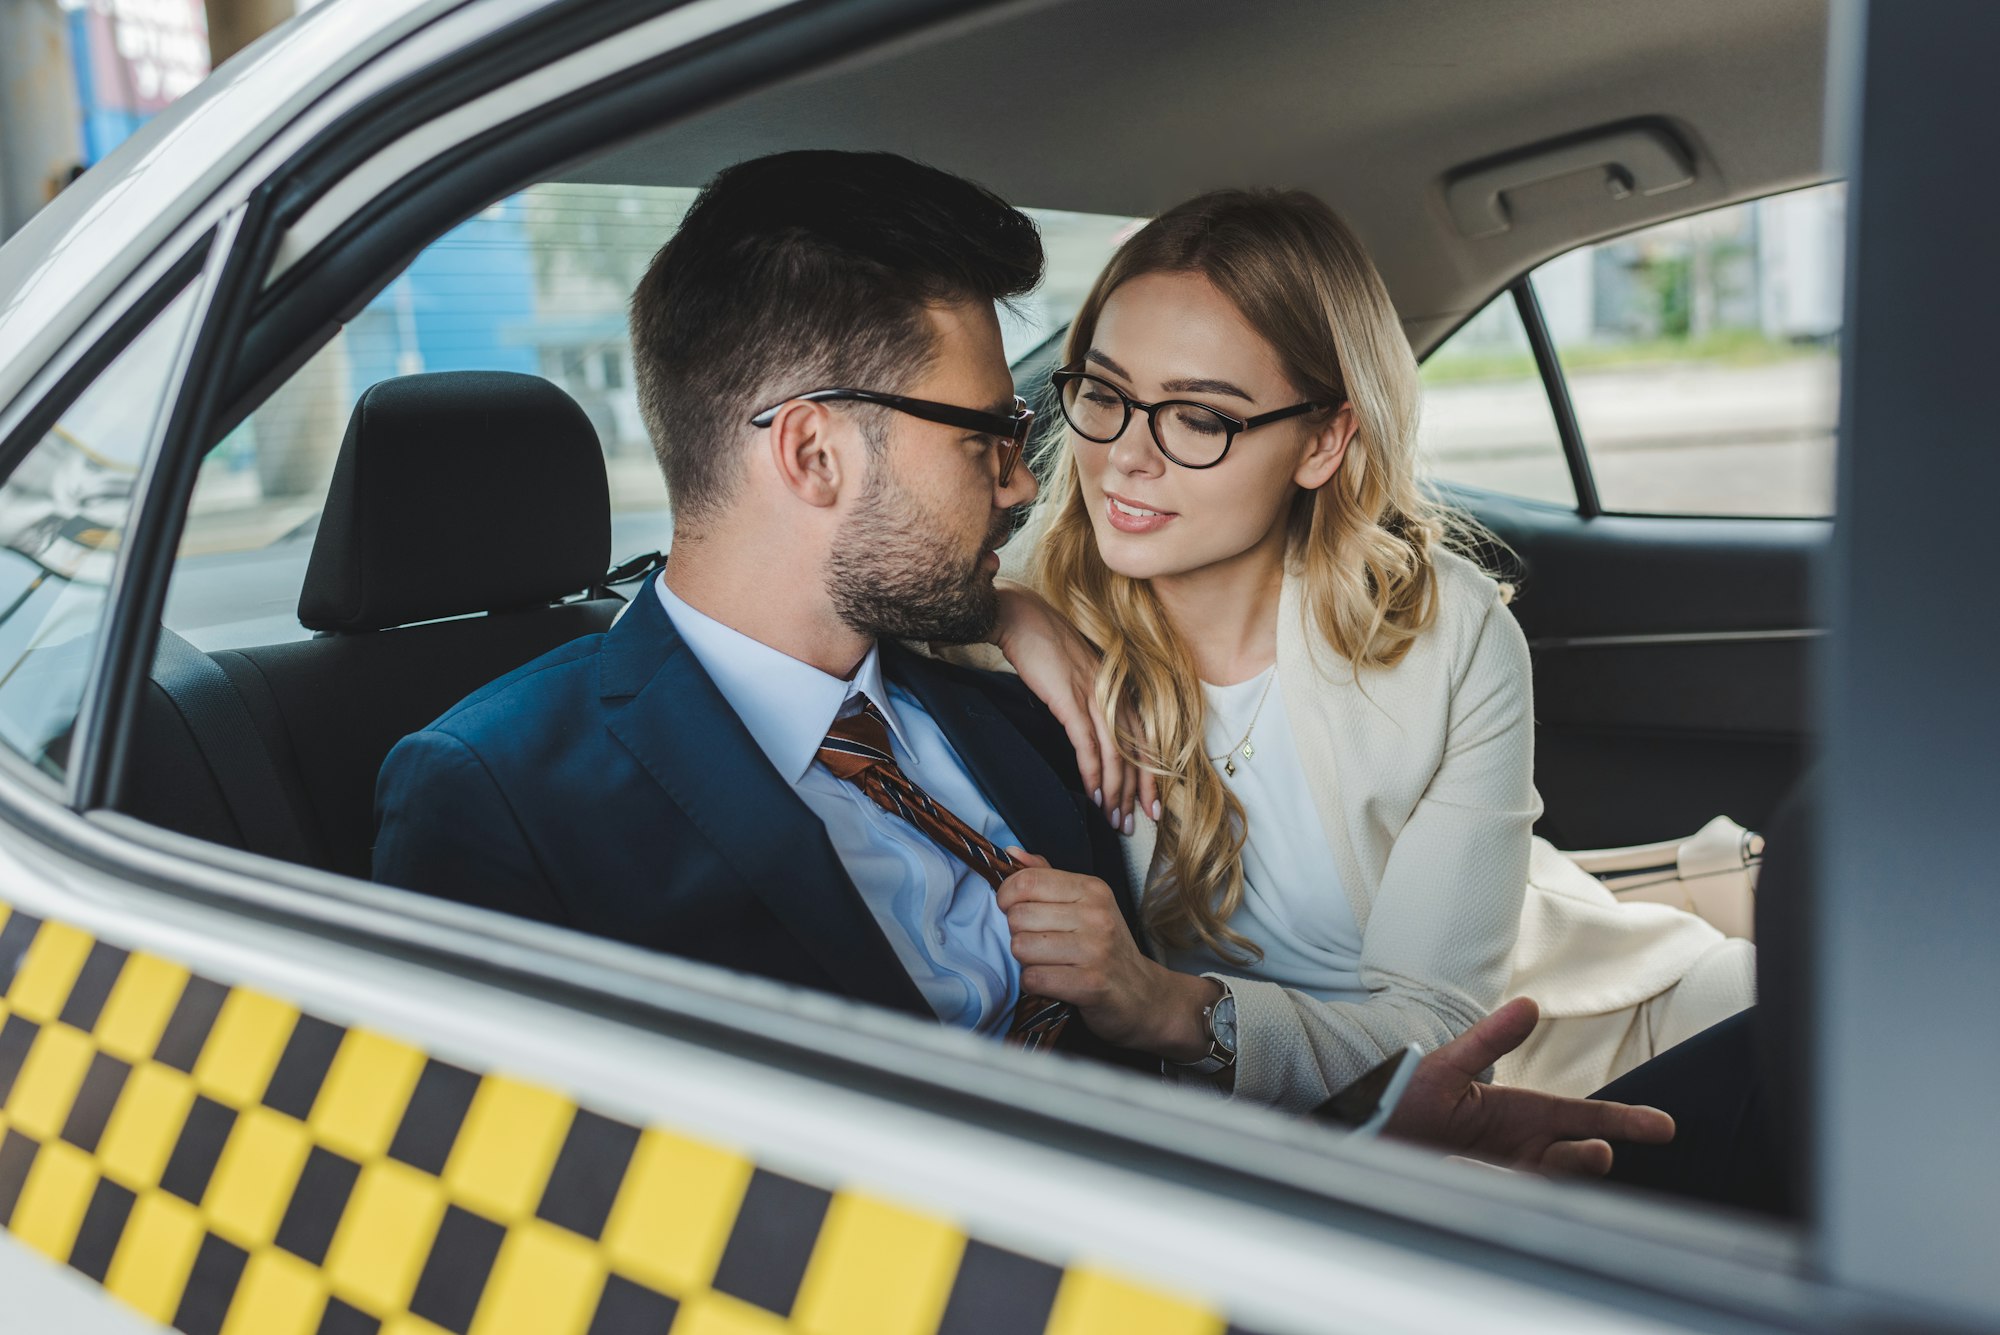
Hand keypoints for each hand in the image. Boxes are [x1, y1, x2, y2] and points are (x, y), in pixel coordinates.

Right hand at [991, 581, 1158, 831]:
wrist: (1021, 618)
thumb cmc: (1045, 645)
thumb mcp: (1078, 673)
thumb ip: (1090, 698)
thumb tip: (1090, 728)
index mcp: (1117, 688)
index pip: (1144, 739)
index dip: (1151, 775)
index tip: (1151, 804)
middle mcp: (1113, 694)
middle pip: (1136, 752)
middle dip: (1138, 793)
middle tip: (1137, 823)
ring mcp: (1093, 697)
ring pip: (1115, 754)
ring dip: (1116, 792)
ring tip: (1115, 820)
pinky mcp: (1070, 701)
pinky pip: (1087, 745)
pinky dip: (1093, 773)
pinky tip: (1094, 794)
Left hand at [998, 849, 1210, 1057]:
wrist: (1143, 994)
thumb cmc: (1105, 947)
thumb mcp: (1085, 904)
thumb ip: (1047, 877)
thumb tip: (1013, 853)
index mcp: (1092, 889)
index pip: (1027, 881)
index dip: (1006, 896)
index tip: (1011, 909)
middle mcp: (1096, 915)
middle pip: (1019, 917)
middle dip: (1018, 934)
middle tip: (1038, 944)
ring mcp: (1096, 950)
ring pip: (1021, 948)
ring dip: (1026, 961)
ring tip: (1047, 963)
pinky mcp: (1091, 984)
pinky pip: (1034, 978)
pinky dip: (1033, 984)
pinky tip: (1051, 982)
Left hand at [1384, 998, 1675, 1175]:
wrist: (1367, 1131)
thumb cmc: (1407, 1095)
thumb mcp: (1448, 1064)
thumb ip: (1489, 1038)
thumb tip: (1529, 1005)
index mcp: (1520, 1111)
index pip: (1582, 1117)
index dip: (1623, 1122)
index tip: (1664, 1127)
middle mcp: (1521, 1145)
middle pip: (1576, 1153)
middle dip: (1592, 1153)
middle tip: (1601, 1151)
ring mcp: (1505, 1172)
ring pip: (1552, 1179)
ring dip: (1564, 1173)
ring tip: (1568, 1162)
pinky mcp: (1483, 1193)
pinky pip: (1515, 1198)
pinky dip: (1524, 1194)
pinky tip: (1519, 1185)